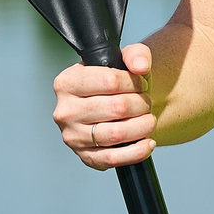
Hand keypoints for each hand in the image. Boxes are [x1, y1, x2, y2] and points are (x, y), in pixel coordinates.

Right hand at [53, 42, 156, 169]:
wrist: (114, 110)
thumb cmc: (118, 84)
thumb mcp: (125, 61)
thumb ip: (136, 54)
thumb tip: (141, 67)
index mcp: (67, 82)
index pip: (110, 81)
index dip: (134, 82)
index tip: (141, 83)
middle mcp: (64, 111)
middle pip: (117, 107)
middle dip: (141, 104)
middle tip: (145, 102)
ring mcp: (72, 136)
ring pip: (117, 133)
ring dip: (143, 126)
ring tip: (148, 119)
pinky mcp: (85, 157)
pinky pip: (113, 159)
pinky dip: (137, 151)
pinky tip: (148, 142)